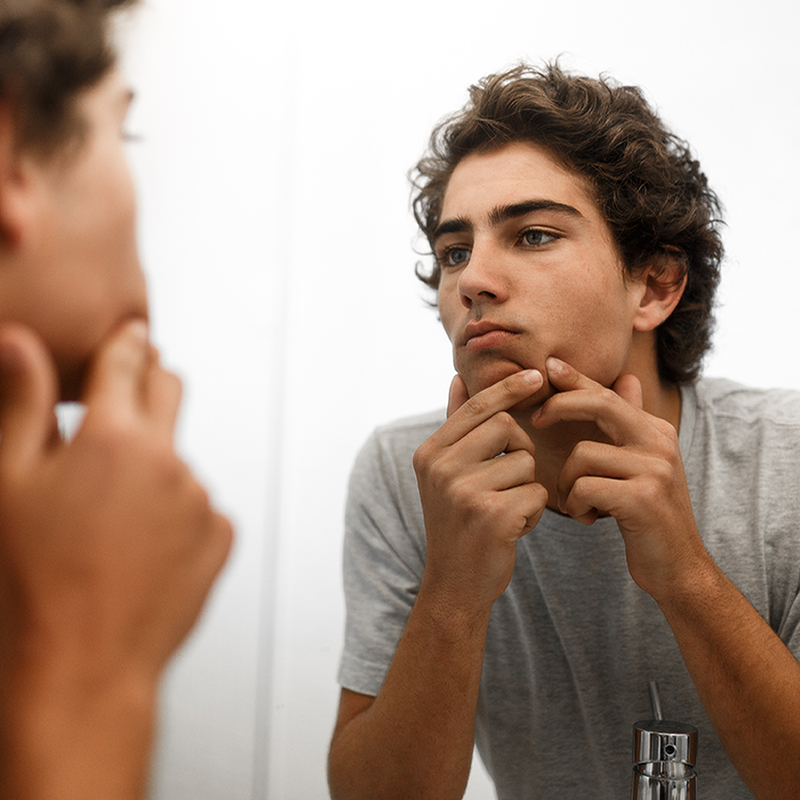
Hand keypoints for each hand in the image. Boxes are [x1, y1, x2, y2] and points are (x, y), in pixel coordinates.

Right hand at [0, 319, 232, 688]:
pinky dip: (177, 510)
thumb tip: (21, 341)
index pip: (128, 362)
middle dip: (149, 386)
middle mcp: (169, 460)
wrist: (83, 666)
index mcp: (114, 437)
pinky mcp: (221, 535)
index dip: (127, 343)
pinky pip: (201, 504)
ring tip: (113, 512)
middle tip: (121, 410)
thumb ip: (21, 404)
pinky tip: (143, 544)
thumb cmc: (34, 582)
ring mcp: (201, 498)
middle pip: (170, 391)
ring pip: (181, 456)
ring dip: (156, 464)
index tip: (132, 335)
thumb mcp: (7, 484)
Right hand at [412, 369, 548, 612]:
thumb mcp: (445, 473)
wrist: (454, 584)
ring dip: (526, 486)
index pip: (477, 407)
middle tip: (508, 479)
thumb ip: (455, 426)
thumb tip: (458, 377)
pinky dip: (532, 511)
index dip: (509, 388)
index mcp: (429, 453)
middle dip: (520, 449)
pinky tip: (513, 528)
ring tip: (506, 509)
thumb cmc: (457, 523)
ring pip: (525, 462)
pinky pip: (535, 492)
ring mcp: (464, 492)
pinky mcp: (492, 515)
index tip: (538, 375)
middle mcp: (441, 469)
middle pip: (506, 427)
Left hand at [530, 357, 705, 599]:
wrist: (677, 566)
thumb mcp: (642, 464)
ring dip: (567, 483)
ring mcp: (654, 469)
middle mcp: (659, 442)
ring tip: (576, 504)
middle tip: (538, 420)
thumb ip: (631, 423)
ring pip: (582, 455)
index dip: (575, 378)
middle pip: (598, 403)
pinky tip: (587, 518)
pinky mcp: (642, 498)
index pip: (607, 392)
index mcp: (655, 430)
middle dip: (561, 406)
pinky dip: (575, 505)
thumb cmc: (647, 515)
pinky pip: (584, 487)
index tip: (547, 365)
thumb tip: (627, 378)